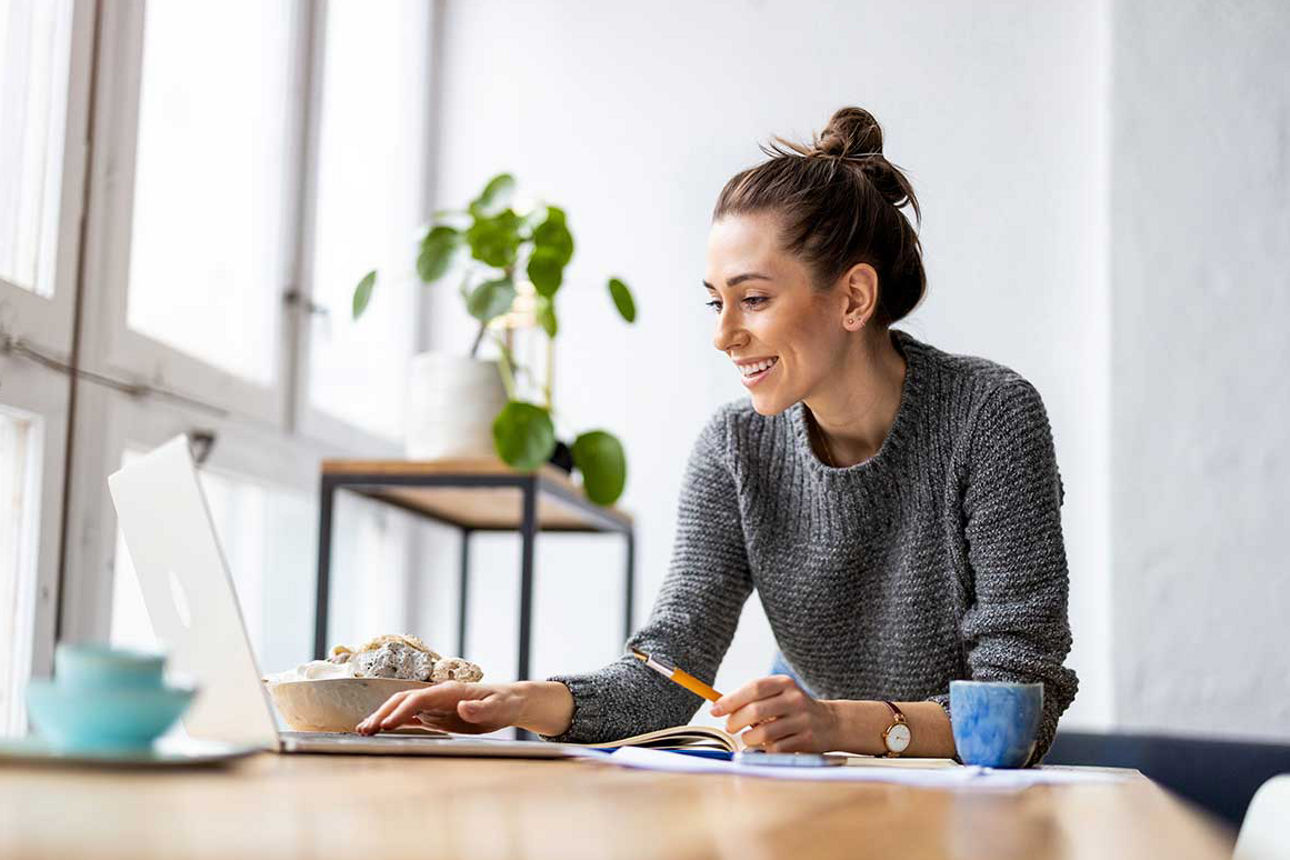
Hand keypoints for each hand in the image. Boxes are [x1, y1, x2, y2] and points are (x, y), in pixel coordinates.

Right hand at [356, 682, 524, 735]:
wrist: (509, 702)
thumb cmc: (504, 704)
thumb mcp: (497, 708)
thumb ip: (480, 708)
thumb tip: (462, 706)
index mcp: (449, 691)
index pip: (418, 698)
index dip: (402, 711)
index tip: (386, 725)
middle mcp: (437, 695)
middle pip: (403, 701)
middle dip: (382, 713)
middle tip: (364, 729)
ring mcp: (434, 705)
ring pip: (402, 708)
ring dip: (383, 717)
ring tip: (363, 730)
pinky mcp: (435, 715)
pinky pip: (410, 717)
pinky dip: (394, 723)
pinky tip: (380, 731)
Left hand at [710, 675, 839, 752]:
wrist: (830, 723)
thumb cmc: (793, 709)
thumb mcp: (778, 695)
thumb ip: (752, 699)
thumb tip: (719, 706)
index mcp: (784, 684)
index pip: (753, 688)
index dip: (730, 700)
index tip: (715, 710)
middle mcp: (794, 699)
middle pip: (755, 710)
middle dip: (735, 721)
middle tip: (730, 727)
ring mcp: (801, 720)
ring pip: (763, 733)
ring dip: (749, 738)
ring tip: (749, 737)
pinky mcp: (806, 740)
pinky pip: (775, 749)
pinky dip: (764, 749)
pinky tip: (766, 746)